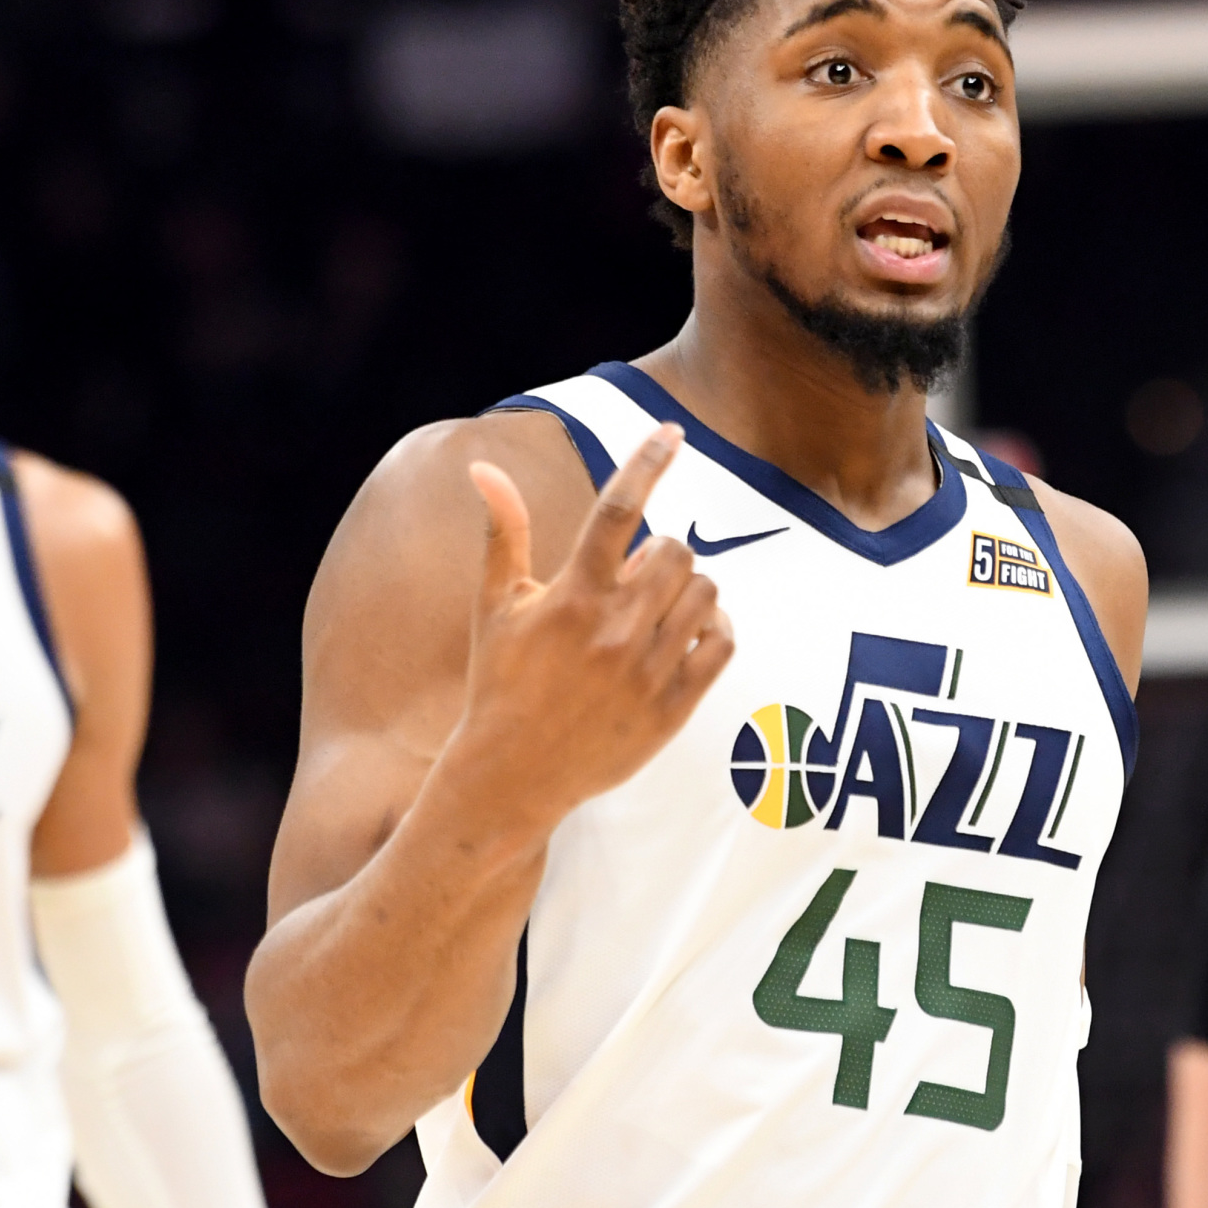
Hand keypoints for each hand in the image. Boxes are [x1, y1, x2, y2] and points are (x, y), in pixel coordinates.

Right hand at [446, 425, 732, 828]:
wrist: (511, 776)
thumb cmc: (499, 684)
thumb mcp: (495, 607)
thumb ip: (502, 532)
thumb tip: (484, 466)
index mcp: (572, 596)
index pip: (618, 508)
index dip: (647, 460)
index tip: (671, 432)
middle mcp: (615, 629)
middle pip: (676, 550)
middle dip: (662, 551)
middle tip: (636, 577)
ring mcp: (648, 670)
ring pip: (705, 592)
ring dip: (688, 588)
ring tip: (657, 608)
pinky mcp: (673, 707)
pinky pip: (722, 643)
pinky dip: (714, 628)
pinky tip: (688, 633)